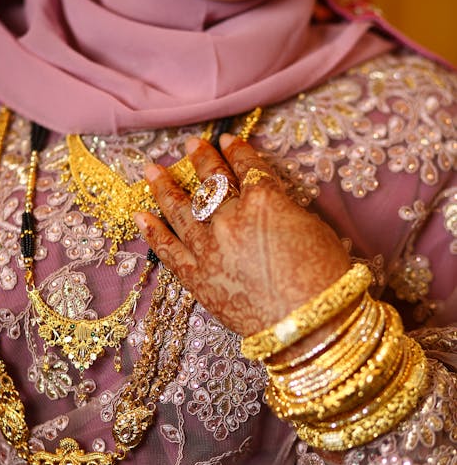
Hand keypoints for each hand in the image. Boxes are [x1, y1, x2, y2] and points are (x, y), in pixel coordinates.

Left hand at [134, 134, 349, 339]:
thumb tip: (268, 206)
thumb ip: (283, 211)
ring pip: (181, 210)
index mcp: (264, 201)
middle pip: (212, 183)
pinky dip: (152, 232)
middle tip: (190, 146)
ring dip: (165, 187)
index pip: (246, 167)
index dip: (237, 150)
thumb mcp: (313, 229)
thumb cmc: (324, 277)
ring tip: (153, 171)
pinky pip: (168, 250)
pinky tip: (140, 216)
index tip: (227, 139)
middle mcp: (230, 219)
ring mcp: (209, 248)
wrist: (310, 325)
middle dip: (201, 160)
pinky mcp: (197, 278)